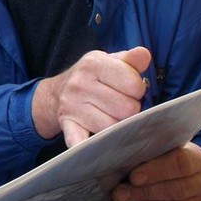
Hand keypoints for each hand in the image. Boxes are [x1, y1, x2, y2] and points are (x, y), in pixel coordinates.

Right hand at [32, 46, 150, 146]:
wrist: (56, 92)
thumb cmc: (92, 77)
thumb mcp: (108, 61)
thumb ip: (129, 60)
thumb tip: (144, 54)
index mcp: (93, 63)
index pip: (134, 84)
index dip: (137, 89)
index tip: (129, 89)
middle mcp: (80, 83)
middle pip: (127, 108)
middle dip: (130, 109)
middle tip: (121, 104)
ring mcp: (72, 106)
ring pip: (113, 127)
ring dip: (118, 125)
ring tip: (111, 115)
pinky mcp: (67, 125)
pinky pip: (80, 141)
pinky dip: (87, 146)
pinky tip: (94, 145)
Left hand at [111, 142, 200, 200]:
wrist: (174, 176)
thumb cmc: (160, 158)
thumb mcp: (154, 147)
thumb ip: (143, 146)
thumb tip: (118, 146)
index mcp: (197, 157)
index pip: (180, 163)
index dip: (156, 171)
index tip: (133, 177)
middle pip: (176, 190)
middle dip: (143, 193)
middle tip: (119, 194)